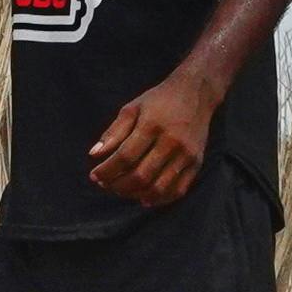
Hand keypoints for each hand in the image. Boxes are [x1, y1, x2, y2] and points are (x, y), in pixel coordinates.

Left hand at [85, 76, 213, 205]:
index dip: (107, 171)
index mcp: (152, 126)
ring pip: (158, 188)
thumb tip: (94, 155)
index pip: (125, 157)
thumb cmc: (159, 100)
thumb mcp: (132, 108)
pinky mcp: (197, 163)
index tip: (94, 175)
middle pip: (141, 176)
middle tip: (107, 185)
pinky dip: (160, 199)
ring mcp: (186, 155)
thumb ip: (113, 132)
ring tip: (123, 191)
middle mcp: (171, 142)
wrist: (196, 93)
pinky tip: (145, 198)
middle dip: (118, 186)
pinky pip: (178, 190)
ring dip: (136, 195)